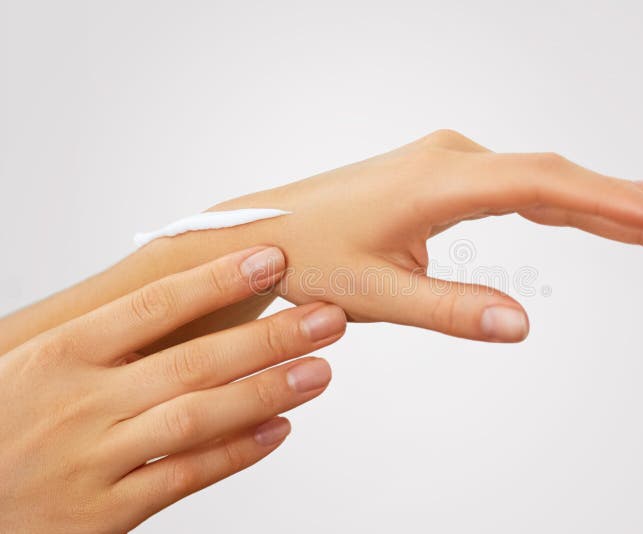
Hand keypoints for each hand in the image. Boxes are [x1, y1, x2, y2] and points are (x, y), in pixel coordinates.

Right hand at [0, 246, 345, 531]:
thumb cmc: (7, 421)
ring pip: (197, 418)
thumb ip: (108, 337)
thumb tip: (189, 294)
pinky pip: (182, 478)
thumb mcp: (38, 364)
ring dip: (267, 392)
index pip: (153, 307)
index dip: (218, 281)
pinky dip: (236, 454)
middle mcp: (81, 404)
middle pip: (192, 361)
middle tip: (328, 317)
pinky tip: (279, 430)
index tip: (271, 259)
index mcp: (61, 355)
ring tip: (320, 370)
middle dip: (269, 337)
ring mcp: (93, 461)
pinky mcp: (103, 514)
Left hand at [201, 129, 642, 341]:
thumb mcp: (379, 296)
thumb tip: (523, 325)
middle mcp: (454, 159)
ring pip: (548, 179)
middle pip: (562, 178)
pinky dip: (569, 198)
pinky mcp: (447, 175)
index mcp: (441, 181)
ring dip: (609, 200)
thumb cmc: (312, 258)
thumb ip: (453, 309)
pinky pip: (523, 184)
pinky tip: (602, 203)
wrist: (267, 231)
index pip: (545, 187)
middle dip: (632, 206)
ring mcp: (452, 163)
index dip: (611, 204)